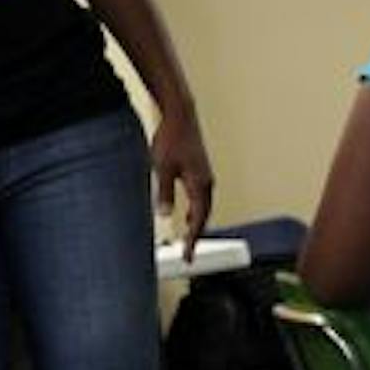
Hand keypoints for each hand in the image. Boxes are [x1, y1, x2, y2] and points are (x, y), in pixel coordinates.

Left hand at [153, 101, 215, 261]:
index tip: (187, 255)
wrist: (179, 114)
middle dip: (197, 235)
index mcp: (200, 183)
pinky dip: (197, 209)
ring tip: (189, 238)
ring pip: (204, 206)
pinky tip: (189, 211)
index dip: (192, 239)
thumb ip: (164, 193)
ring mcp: (205, 174)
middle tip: (188, 253)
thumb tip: (164, 214)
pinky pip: (202, 196)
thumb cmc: (171, 138)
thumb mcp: (162, 168)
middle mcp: (207, 181)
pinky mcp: (200, 168)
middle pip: (205, 215)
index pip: (199, 219)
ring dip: (198, 222)